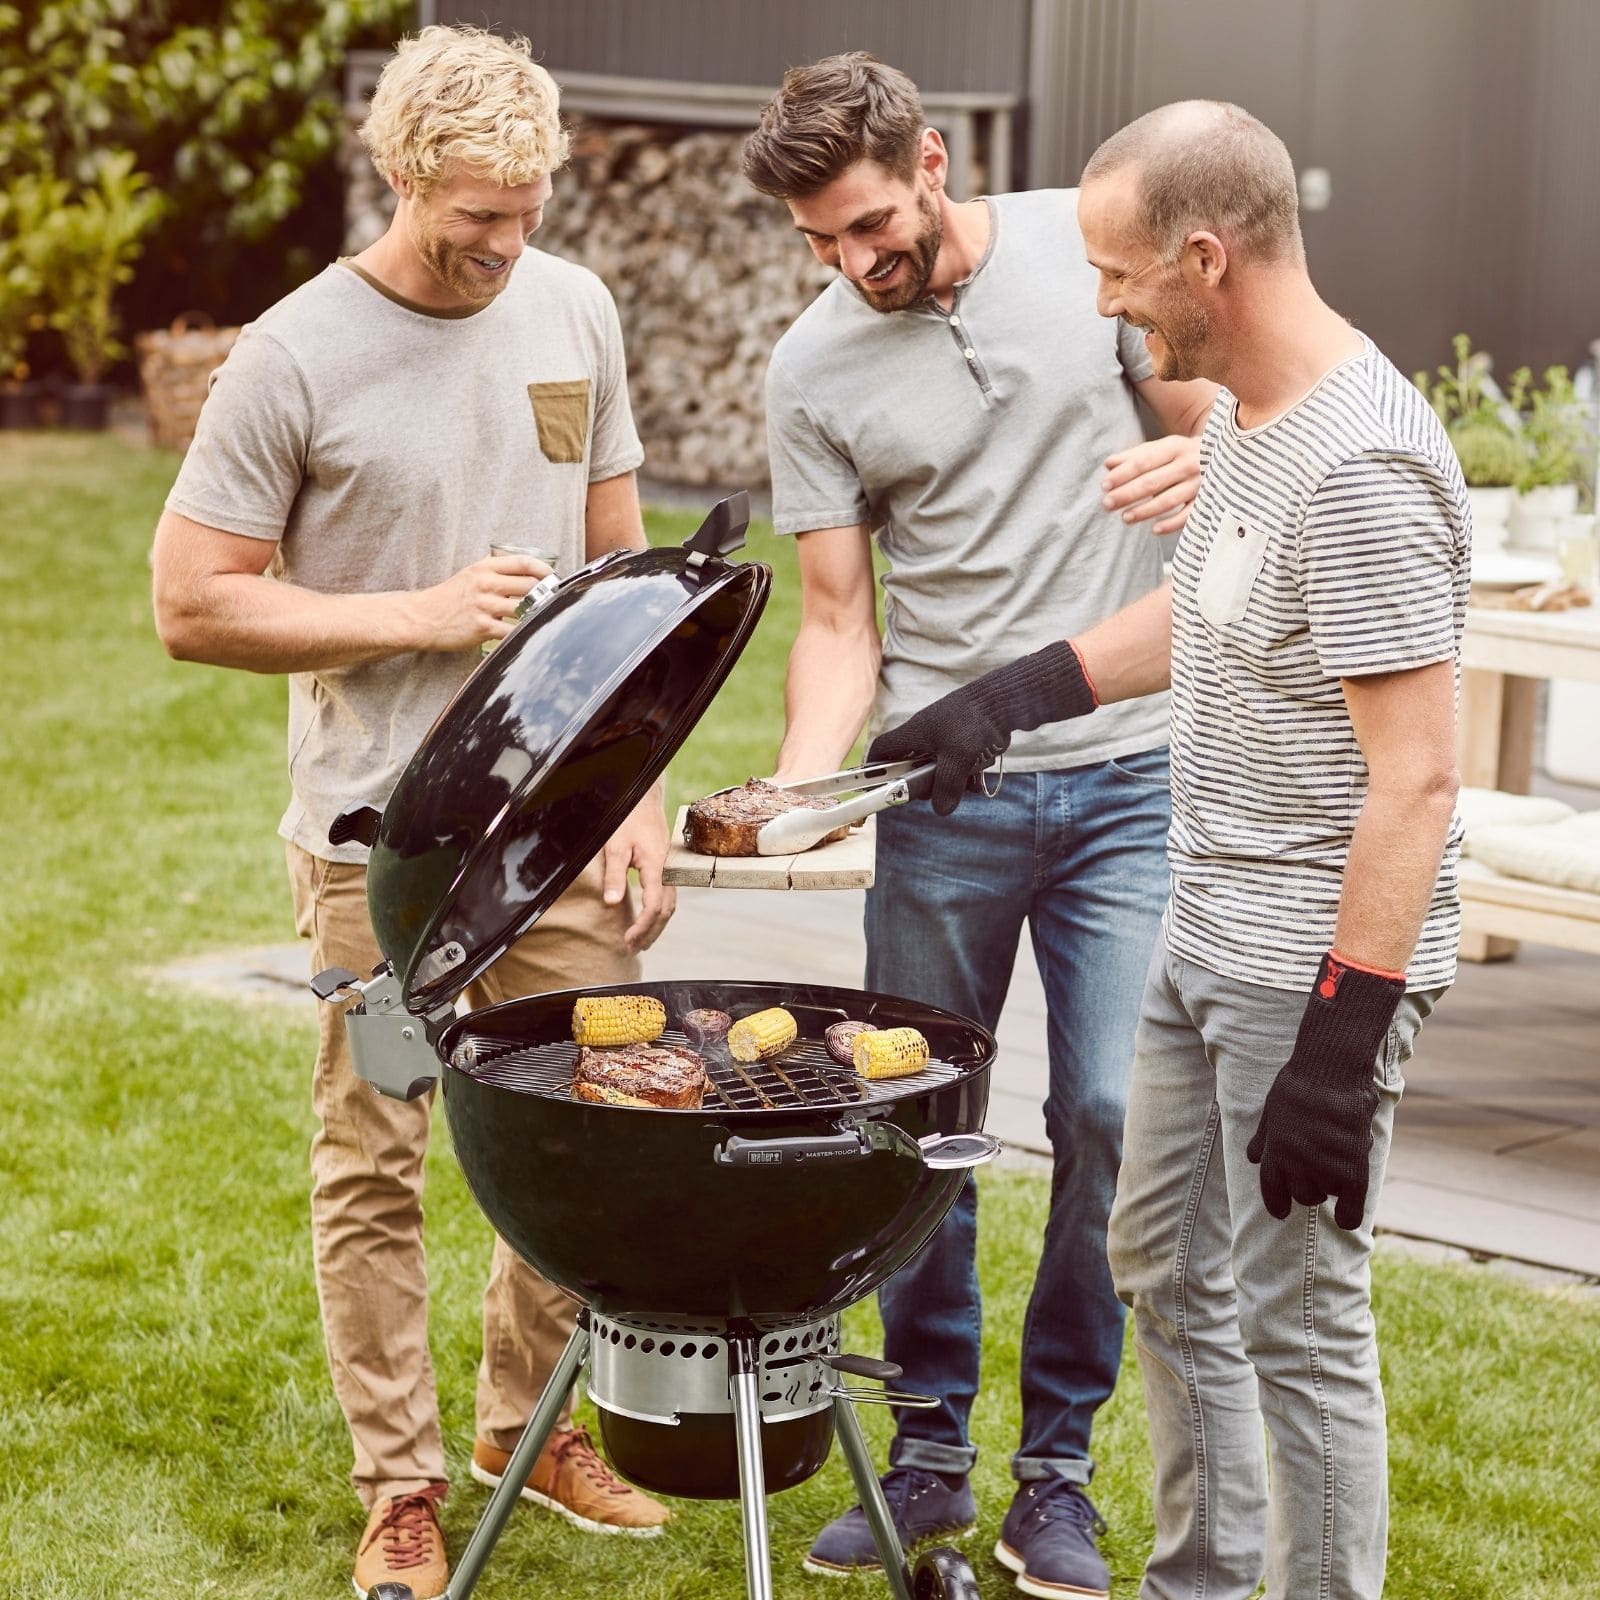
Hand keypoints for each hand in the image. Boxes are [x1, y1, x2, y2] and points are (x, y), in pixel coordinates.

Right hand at [404, 553, 553, 651]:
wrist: (422, 618)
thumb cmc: (448, 598)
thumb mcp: (469, 574)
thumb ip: (493, 568)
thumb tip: (521, 565)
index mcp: (484, 568)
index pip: (523, 563)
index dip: (545, 570)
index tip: (555, 578)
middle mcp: (485, 583)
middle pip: (530, 585)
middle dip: (546, 594)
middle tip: (554, 601)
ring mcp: (484, 605)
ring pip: (525, 608)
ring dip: (537, 614)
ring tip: (543, 618)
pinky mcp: (483, 627)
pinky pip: (513, 631)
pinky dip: (523, 633)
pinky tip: (527, 634)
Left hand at [600, 785, 675, 952]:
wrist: (644, 798)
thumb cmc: (628, 818)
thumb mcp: (615, 845)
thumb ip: (614, 874)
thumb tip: (612, 903)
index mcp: (656, 866)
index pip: (655, 906)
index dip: (642, 927)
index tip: (627, 940)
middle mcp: (667, 870)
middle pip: (666, 911)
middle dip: (651, 933)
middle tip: (633, 949)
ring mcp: (669, 869)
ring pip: (669, 905)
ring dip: (656, 926)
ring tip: (641, 942)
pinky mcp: (666, 868)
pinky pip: (667, 896)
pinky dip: (659, 913)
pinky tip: (649, 920)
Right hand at [866, 641, 1095, 815]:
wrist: (1003, 700)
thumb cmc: (973, 722)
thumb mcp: (958, 758)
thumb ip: (947, 785)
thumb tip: (941, 810)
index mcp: (913, 733)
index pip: (882, 750)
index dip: (875, 769)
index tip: (877, 787)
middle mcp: (925, 735)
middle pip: (910, 766)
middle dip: (920, 784)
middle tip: (933, 793)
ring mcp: (944, 737)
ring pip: (936, 768)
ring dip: (947, 782)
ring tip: (963, 786)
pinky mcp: (962, 740)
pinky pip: (956, 765)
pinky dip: (963, 776)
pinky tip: (977, 781)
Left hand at [1102, 434, 1201, 534]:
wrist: (1226, 456)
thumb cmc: (1183, 454)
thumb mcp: (1162, 448)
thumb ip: (1135, 455)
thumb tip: (1108, 464)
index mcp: (1174, 447)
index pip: (1143, 462)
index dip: (1122, 474)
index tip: (1104, 486)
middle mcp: (1188, 464)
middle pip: (1152, 482)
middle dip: (1127, 494)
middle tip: (1108, 504)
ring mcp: (1200, 483)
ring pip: (1168, 500)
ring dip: (1145, 511)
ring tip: (1125, 518)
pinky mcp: (1208, 500)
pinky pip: (1189, 515)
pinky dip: (1172, 524)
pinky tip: (1155, 529)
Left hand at [1246, 952, 1405, 1229]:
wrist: (1328, 1069)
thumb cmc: (1299, 1085)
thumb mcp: (1272, 1111)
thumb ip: (1263, 1138)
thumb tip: (1251, 1158)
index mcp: (1273, 1151)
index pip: (1271, 1190)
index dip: (1276, 1204)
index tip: (1281, 1213)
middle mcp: (1295, 1164)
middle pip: (1303, 1195)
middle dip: (1309, 1189)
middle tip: (1318, 1173)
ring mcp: (1323, 1165)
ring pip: (1328, 1193)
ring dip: (1333, 1183)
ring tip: (1338, 1160)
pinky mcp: (1351, 1166)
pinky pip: (1350, 1205)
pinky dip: (1348, 1213)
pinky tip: (1347, 1217)